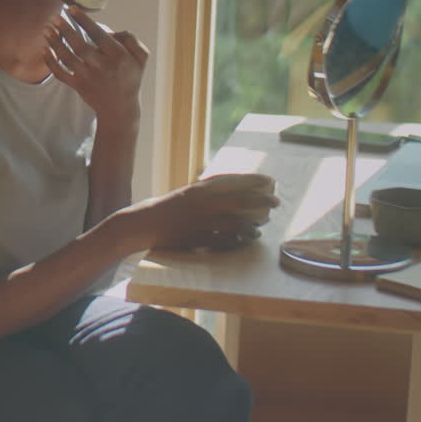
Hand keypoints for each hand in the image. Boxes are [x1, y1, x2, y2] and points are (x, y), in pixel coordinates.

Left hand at [43, 5, 148, 118]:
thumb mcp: (141, 58)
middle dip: (65, 30)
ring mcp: (88, 77)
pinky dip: (50, 62)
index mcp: (118, 55)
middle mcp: (102, 66)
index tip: (71, 9)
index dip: (84, 21)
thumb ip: (131, 40)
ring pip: (67, 57)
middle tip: (54, 17)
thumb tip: (110, 31)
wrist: (120, 108)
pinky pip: (60, 73)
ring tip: (46, 29)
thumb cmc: (130, 78)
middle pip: (80, 45)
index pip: (98, 34)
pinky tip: (44, 49)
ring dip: (55, 43)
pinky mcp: (78, 86)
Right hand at [134, 176, 281, 250]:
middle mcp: (202, 204)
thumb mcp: (189, 192)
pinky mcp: (198, 240)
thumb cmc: (169, 208)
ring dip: (253, 225)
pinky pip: (225, 241)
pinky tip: (248, 239)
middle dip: (262, 202)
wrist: (144, 223)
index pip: (233, 181)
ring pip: (236, 223)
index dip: (255, 180)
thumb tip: (238, 186)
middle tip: (277, 203)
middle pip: (240, 201)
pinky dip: (239, 240)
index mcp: (199, 189)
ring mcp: (200, 223)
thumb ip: (210, 191)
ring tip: (262, 226)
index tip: (270, 180)